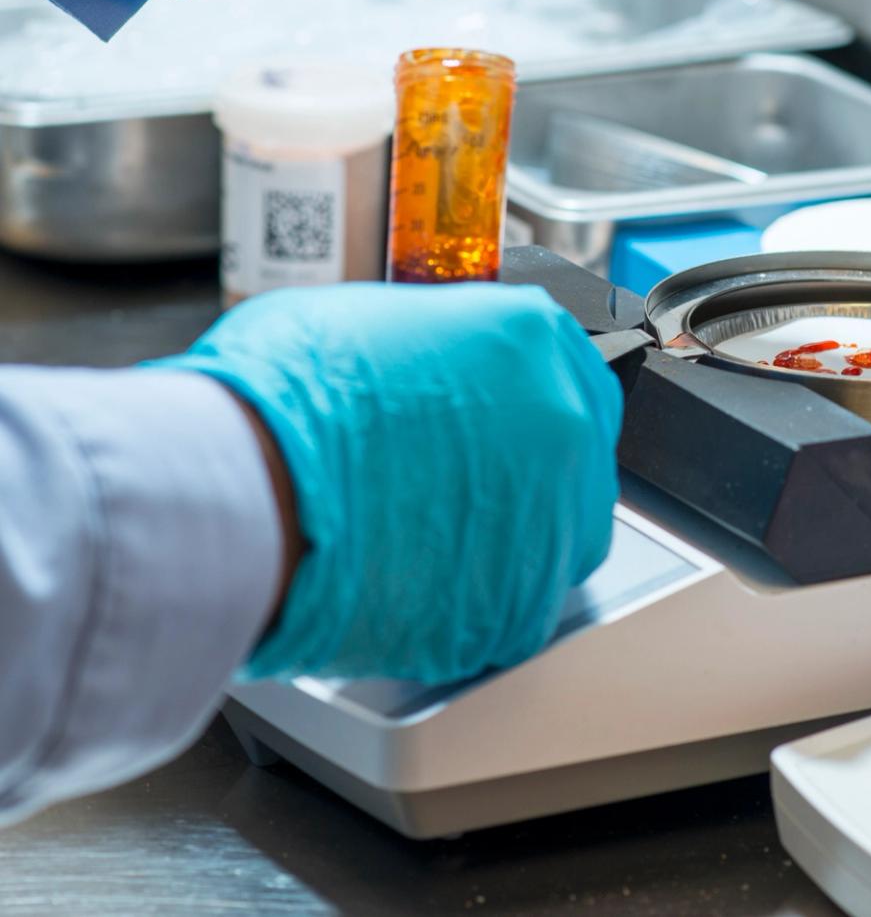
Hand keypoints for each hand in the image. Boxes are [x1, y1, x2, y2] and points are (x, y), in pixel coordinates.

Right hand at [150, 284, 621, 684]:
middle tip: (451, 480)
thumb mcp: (353, 318)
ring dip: (506, 534)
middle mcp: (567, 422)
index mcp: (531, 336)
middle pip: (572, 447)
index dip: (520, 392)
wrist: (244, 495)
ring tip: (426, 535)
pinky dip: (472, 599)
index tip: (493, 415)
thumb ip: (422, 342)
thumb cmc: (278, 400)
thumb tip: (419, 362)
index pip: (563, 360)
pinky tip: (416, 583)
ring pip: (559, 530)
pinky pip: (516, 602)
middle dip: (522, 463)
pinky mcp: (524, 606)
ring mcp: (558, 518)